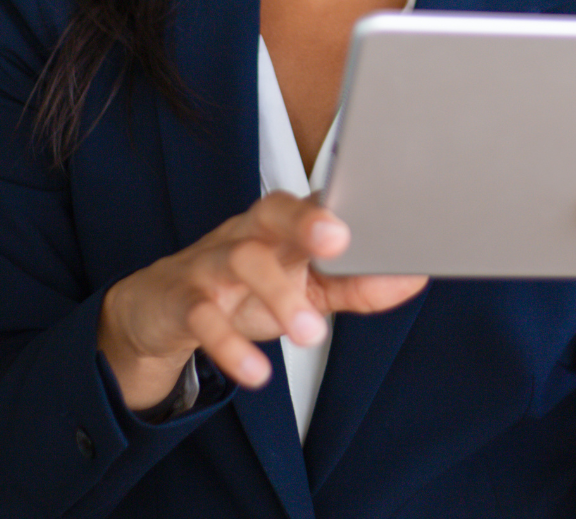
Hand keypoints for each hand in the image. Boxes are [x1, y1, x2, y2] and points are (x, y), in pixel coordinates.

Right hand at [97, 191, 427, 409]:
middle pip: (274, 211)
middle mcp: (246, 233)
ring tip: (311, 334)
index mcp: (280, 224)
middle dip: (305, 222)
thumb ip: (355, 284)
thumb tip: (414, 277)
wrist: (160, 311)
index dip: (341, 206)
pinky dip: (230, 346)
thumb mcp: (304, 287)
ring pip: (241, 260)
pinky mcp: (181, 302)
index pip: (313, 202)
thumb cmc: (244, 290)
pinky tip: (257, 373)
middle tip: (338, 243)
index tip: (376, 215)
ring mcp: (210, 264)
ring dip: (277, 295)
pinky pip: (203, 318)